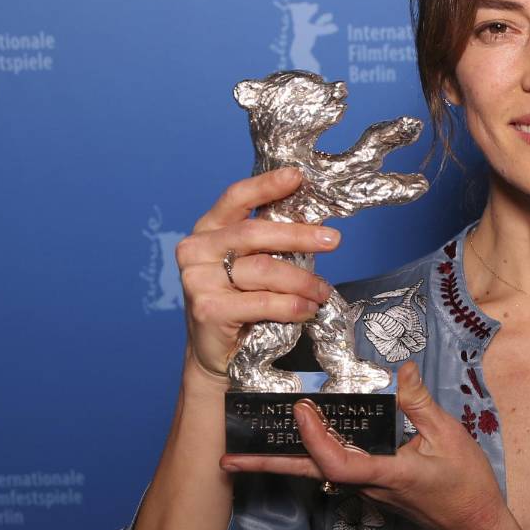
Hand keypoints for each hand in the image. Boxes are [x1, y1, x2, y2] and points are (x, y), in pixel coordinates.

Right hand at [176, 167, 338, 384]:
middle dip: (299, 235)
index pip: (237, 197)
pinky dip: (291, 305)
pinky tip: (307, 310)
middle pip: (254, 233)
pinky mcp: (207, 309)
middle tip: (333, 240)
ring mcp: (197, 279)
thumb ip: (271, 242)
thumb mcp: (251, 263)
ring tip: (322, 291)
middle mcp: (196, 249)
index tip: (297, 176)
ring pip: (263, 270)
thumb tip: (318, 225)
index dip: (266, 185)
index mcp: (208, 229)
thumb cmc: (240, 301)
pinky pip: (261, 302)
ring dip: (302, 280)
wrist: (215, 353)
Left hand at [219, 362, 528, 529]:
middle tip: (230, 456)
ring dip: (283, 459)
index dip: (314, 438)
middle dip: (269, 464)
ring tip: (249, 448)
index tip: (302, 409)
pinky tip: (299, 442)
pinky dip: (310, 454)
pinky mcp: (371, 485)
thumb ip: (420, 402)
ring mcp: (367, 487)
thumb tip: (402, 369)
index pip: (337, 462)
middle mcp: (368, 484)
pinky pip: (333, 469)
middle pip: (310, 473)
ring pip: (317, 472)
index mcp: (386, 473)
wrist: (474, 523)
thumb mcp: (449, 435)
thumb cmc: (465, 484)